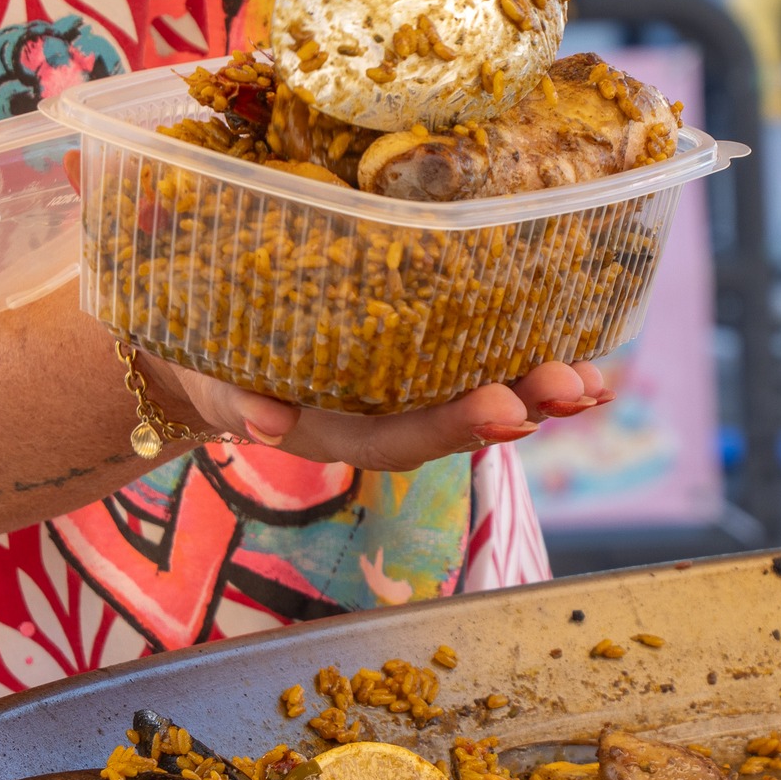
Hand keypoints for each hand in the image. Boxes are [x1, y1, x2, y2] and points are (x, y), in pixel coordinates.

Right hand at [149, 353, 610, 471]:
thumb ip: (224, 388)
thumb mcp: (194, 361)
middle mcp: (367, 415)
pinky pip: (476, 364)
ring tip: (594, 384)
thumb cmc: (189, 344)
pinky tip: (587, 360)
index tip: (504, 412)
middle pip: (447, 422)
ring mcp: (392, 391)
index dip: (449, 427)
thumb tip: (261, 421)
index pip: (393, 436)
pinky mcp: (410, 357)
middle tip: (572, 389)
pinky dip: (527, 363)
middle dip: (514, 408)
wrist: (186, 342)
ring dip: (536, 392)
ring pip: (471, 397)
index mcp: (321, 423)